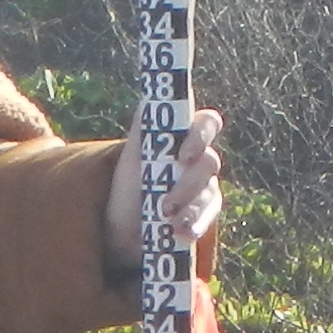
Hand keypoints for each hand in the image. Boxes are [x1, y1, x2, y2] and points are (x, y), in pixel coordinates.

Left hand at [102, 105, 227, 273]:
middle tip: (166, 202)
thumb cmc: (127, 186)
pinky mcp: (204, 214)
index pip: (208, 123)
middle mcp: (199, 160)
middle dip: (188, 183)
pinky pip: (209, 216)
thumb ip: (144, 127)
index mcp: (185, 138)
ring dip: (191, 207)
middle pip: (210, 162)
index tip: (183, 155)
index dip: (201, 135)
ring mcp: (205, 188)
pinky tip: (182, 232)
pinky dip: (196, 224)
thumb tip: (150, 99)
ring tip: (168, 221)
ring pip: (210, 192)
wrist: (122, 227)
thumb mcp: (131, 156)